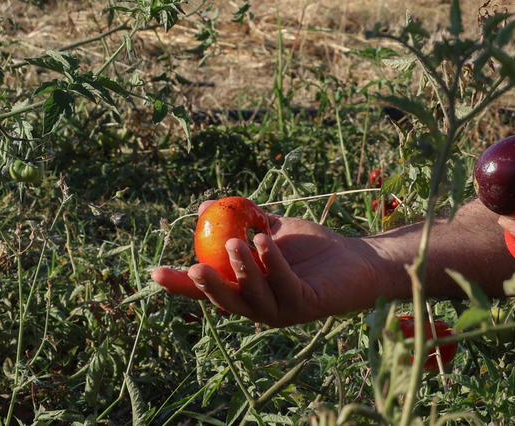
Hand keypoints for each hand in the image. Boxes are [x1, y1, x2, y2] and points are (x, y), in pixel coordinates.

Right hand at [151, 200, 389, 326]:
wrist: (359, 259)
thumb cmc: (314, 248)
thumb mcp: (272, 230)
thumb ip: (242, 222)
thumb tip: (205, 205)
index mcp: (248, 291)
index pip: (208, 292)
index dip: (181, 286)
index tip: (155, 271)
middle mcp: (260, 307)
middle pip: (226, 302)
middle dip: (207, 286)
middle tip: (193, 267)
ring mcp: (282, 310)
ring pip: (253, 295)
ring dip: (242, 268)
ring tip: (235, 242)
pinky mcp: (305, 304)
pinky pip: (282, 282)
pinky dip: (271, 260)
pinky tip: (265, 239)